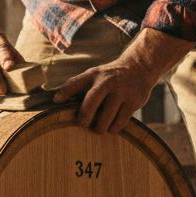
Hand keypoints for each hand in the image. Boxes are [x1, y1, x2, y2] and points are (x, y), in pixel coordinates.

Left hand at [53, 27, 193, 133]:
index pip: (75, 82)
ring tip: (99, 128)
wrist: (139, 68)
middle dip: (84, 118)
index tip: (56, 101)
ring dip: (100, 127)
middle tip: (83, 124)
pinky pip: (120, 122)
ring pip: (106, 118)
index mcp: (94, 74)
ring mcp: (121, 91)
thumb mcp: (94, 75)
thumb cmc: (110, 76)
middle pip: (91, 104)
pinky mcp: (133, 101)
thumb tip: (56, 100)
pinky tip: (111, 127)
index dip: (64, 92)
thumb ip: (77, 85)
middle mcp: (107, 81)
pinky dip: (114, 128)